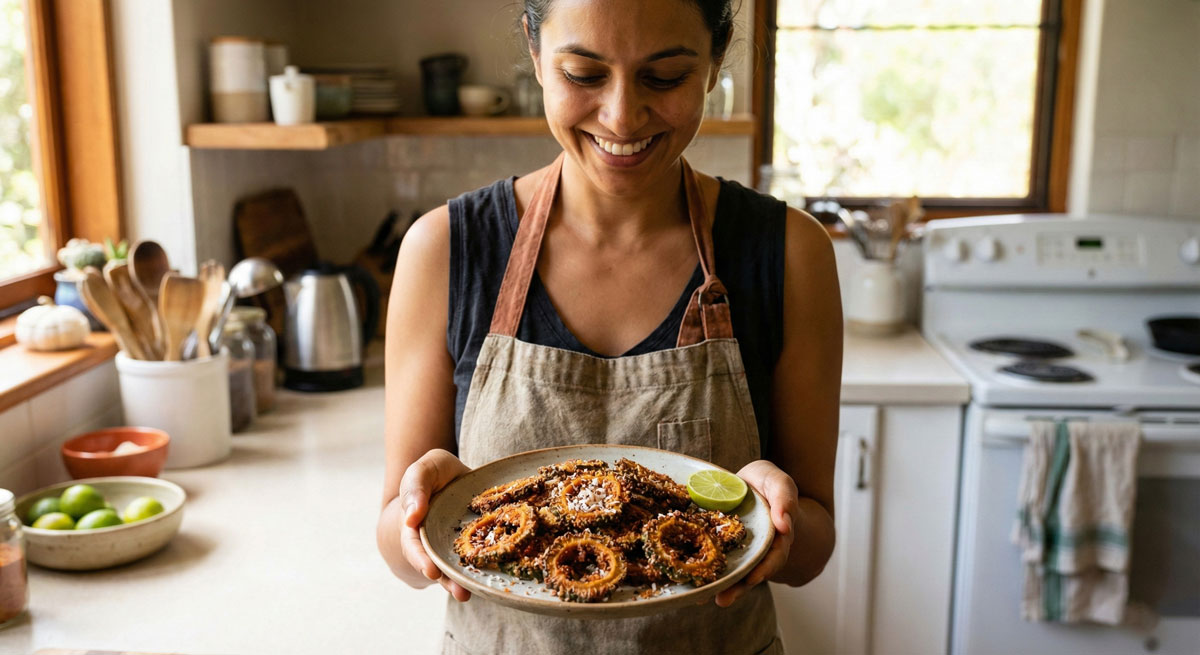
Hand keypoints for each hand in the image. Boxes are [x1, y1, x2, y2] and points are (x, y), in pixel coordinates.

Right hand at [398, 448, 472, 600]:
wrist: (454, 478)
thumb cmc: (436, 473)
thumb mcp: (424, 469)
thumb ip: (415, 487)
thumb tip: (412, 518)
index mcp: (414, 524)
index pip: (413, 545)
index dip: (421, 559)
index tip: (431, 571)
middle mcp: (430, 541)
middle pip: (433, 564)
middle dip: (444, 579)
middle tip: (459, 592)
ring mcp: (450, 547)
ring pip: (452, 569)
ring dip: (458, 583)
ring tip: (467, 595)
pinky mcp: (471, 547)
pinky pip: (474, 561)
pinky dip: (479, 572)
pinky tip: (490, 582)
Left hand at [712, 459, 798, 607]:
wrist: (746, 481)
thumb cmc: (766, 481)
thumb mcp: (778, 482)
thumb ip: (784, 499)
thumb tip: (785, 525)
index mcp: (777, 536)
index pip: (774, 556)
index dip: (765, 568)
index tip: (753, 579)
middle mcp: (758, 549)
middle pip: (752, 572)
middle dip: (738, 587)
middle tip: (723, 599)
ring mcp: (738, 550)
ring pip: (732, 572)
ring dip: (719, 586)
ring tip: (701, 597)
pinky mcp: (719, 546)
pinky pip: (713, 560)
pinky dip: (704, 572)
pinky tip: (690, 584)